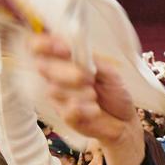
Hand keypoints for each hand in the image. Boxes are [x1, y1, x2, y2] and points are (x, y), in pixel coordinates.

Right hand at [31, 33, 144, 164]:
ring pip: (54, 90)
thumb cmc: (114, 93)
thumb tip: (75, 47)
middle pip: (43, 66)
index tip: (64, 49)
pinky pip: (66, 110)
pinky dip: (83, 109)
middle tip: (88, 78)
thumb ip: (91, 60)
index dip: (44, 44)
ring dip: (78, 92)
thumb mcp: (109, 71)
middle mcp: (57, 78)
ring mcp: (59, 98)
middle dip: (65, 71)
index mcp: (65, 61)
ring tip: (94, 96)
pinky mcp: (65, 117)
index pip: (40, 47)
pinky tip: (94, 110)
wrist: (124, 120)